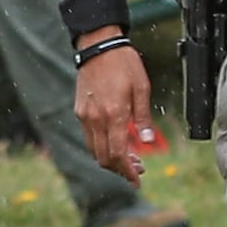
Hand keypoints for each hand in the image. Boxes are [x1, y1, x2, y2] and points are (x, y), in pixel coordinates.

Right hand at [75, 43, 156, 176]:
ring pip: (94, 150)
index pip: (118, 154)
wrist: (98, 46)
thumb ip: (144, 118)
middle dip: (120, 169)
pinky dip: (101, 146)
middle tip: (138, 169)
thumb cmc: (124, 63)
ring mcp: (85, 115)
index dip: (128, 171)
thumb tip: (146, 142)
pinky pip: (89, 137)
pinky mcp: (80, 111)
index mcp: (114, 114)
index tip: (137, 180)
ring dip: (110, 159)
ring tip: (129, 158)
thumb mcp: (142, 88)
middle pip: (104, 157)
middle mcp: (96, 118)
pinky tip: (115, 141)